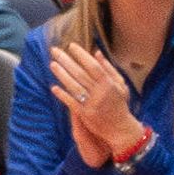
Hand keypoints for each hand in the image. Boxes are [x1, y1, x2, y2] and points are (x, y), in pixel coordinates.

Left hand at [52, 42, 139, 163]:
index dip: (82, 55)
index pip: (93, 66)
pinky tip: (54, 87)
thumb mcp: (120, 85)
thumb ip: (108, 68)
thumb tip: (96, 52)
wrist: (120, 129)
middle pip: (80, 74)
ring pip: (74, 87)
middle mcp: (100, 93)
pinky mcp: (85, 115)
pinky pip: (72, 102)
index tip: (71, 46)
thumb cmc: (119, 104)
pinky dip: (63, 95)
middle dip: (66, 61)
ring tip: (52, 64)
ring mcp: (92, 104)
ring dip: (62, 75)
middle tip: (54, 50)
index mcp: (109, 84)